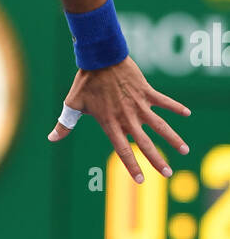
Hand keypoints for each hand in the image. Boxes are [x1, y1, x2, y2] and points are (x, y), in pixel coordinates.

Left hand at [47, 55, 191, 182]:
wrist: (100, 57)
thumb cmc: (85, 82)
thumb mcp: (72, 105)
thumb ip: (65, 124)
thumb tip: (51, 138)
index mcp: (110, 123)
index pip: (123, 150)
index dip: (132, 166)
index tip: (141, 180)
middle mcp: (127, 117)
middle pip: (145, 143)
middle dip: (157, 160)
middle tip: (168, 174)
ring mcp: (139, 104)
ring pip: (160, 126)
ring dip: (173, 138)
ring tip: (185, 151)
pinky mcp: (146, 91)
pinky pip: (164, 101)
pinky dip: (175, 107)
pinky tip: (187, 114)